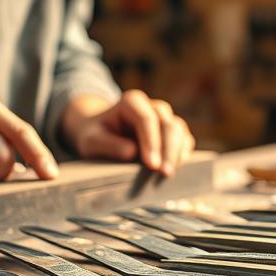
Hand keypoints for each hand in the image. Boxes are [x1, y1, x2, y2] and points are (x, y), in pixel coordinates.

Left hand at [61, 90, 194, 175]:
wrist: (101, 134)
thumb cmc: (95, 136)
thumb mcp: (91, 140)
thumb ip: (108, 144)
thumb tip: (132, 152)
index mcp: (132, 101)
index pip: (147, 119)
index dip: (151, 142)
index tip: (152, 165)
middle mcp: (152, 106)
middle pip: (168, 124)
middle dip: (168, 150)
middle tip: (164, 173)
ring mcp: (165, 118)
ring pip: (180, 131)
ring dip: (177, 153)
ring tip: (169, 174)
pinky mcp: (173, 132)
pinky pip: (184, 140)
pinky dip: (183, 154)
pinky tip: (176, 168)